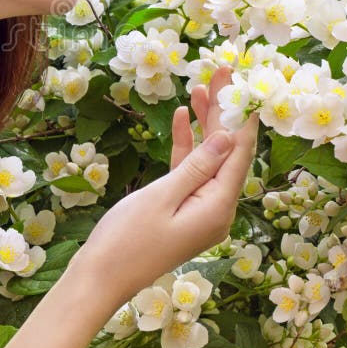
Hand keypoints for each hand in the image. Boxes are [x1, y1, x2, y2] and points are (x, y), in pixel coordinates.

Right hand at [77, 66, 259, 307]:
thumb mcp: (163, 196)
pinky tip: (183, 118)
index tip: (244, 84)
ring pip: (208, 158)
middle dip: (223, 112)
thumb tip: (230, 137)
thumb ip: (197, 165)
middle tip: (220, 72)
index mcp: (218, 207)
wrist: (101, 275)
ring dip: (205, 124)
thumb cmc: (128, 239)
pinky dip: (187, 146)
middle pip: (226, 152)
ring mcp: (198, 209)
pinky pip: (190, 171)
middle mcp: (215, 208)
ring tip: (200, 86)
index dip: (242, 117)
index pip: (239, 154)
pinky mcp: (180, 208)